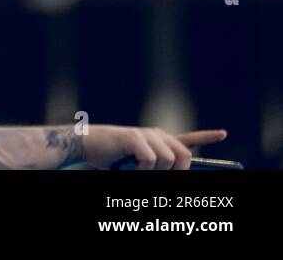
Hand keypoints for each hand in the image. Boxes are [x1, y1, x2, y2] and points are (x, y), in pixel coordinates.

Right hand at [82, 125, 227, 169]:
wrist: (85, 146)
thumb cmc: (109, 158)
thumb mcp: (137, 165)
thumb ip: (156, 167)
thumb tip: (172, 171)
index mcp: (157, 140)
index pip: (186, 138)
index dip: (206, 136)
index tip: (223, 133)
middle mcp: (155, 134)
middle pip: (184, 155)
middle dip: (177, 171)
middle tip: (154, 175)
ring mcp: (145, 134)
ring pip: (168, 160)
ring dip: (152, 172)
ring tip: (134, 169)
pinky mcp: (134, 136)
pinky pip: (150, 159)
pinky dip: (141, 169)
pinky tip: (128, 166)